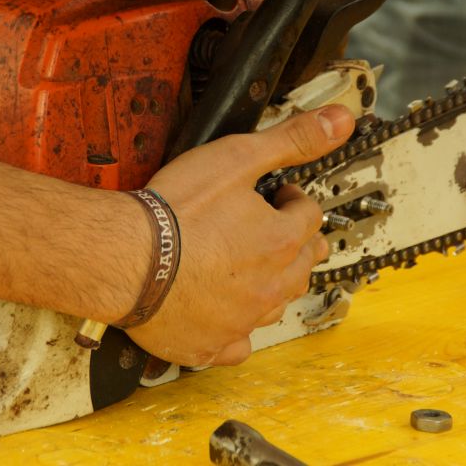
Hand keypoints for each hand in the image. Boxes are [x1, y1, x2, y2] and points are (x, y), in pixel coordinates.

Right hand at [125, 105, 353, 366]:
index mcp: (281, 241)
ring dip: (274, 283)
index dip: (294, 201)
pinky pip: (238, 345)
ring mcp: (242, 320)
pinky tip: (229, 318)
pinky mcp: (211, 345)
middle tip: (278, 229)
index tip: (280, 195)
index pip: (308, 216)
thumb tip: (341, 121)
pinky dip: (238, 331)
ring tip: (258, 268)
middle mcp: (271, 285)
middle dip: (295, 242)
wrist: (125, 257)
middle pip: (303, 263)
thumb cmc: (175, 210)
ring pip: (277, 304)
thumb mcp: (237, 157)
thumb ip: (292, 140)